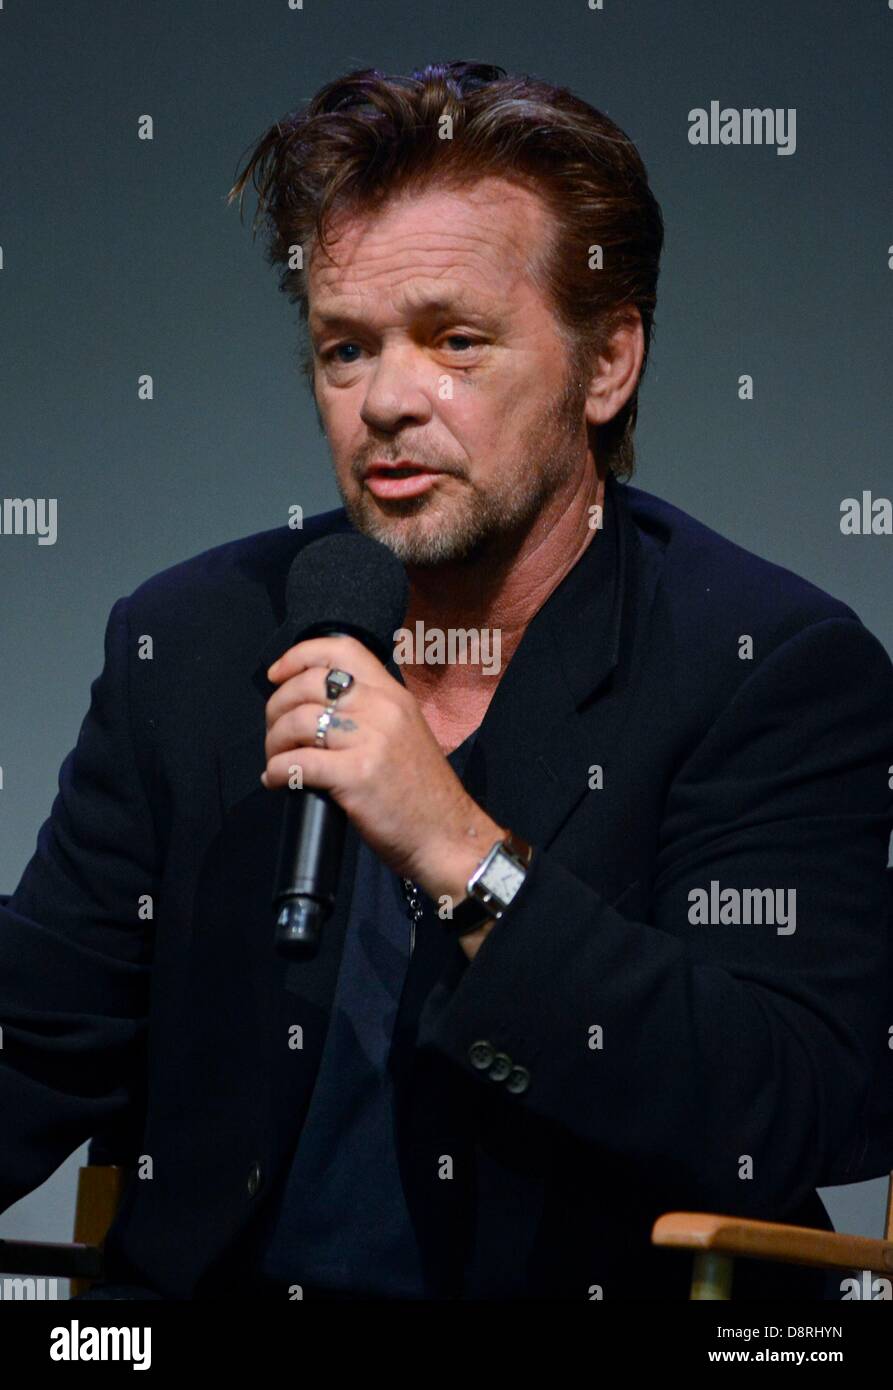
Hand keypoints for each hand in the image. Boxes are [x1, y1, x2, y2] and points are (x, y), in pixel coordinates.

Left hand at [262, 635, 504, 905]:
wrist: (448, 836)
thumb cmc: (422, 794)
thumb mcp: (405, 734)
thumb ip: (370, 714)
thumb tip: (316, 708)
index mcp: (394, 695)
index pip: (342, 649)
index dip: (299, 656)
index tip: (277, 674)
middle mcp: (384, 709)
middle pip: (309, 684)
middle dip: (277, 706)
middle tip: (274, 733)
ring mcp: (372, 741)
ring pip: (299, 721)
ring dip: (275, 742)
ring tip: (276, 760)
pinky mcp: (358, 775)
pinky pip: (299, 762)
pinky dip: (278, 771)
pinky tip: (278, 780)